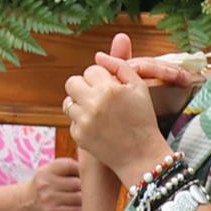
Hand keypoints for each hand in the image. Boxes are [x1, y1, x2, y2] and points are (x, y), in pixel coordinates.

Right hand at [13, 156, 88, 210]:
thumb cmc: (42, 186)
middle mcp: (46, 183)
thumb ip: (65, 168)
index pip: (70, 165)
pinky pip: (74, 210)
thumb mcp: (47, 172)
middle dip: (87, 186)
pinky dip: (81, 209)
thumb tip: (91, 167)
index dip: (82, 169)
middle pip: (77, 182)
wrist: (24, 204)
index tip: (87, 173)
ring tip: (88, 198)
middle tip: (93, 188)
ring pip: (78, 197)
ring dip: (85, 199)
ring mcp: (48, 198)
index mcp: (46, 170)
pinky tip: (81, 208)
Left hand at [58, 38, 169, 186]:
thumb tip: (98, 55)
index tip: (111, 87)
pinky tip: (98, 126)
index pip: (91, 70)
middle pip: (72, 82)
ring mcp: (82, 121)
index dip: (102, 77)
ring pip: (68, 101)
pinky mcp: (77, 136)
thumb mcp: (139, 87)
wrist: (140, 154)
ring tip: (98, 111)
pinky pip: (71, 119)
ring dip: (80, 103)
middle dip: (84, 86)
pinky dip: (81, 121)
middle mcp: (92, 104)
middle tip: (98, 96)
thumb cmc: (142, 118)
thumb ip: (120, 65)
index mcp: (108, 89)